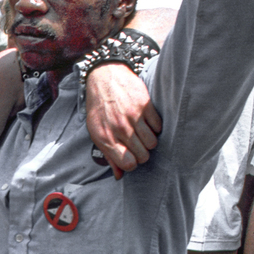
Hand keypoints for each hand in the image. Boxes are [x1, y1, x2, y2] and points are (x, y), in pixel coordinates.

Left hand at [85, 65, 161, 179]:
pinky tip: (147, 123)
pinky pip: (158, 126)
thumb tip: (120, 176)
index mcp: (106, 138)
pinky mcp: (145, 105)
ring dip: (149, 141)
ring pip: (152, 143)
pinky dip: (155, 127)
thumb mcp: (96, 132)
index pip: (128, 164)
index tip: (131, 158)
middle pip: (143, 155)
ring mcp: (133, 117)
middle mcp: (120, 129)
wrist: (105, 77)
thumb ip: (108, 155)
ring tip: (142, 134)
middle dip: (142, 154)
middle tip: (138, 146)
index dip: (132, 164)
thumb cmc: (99, 109)